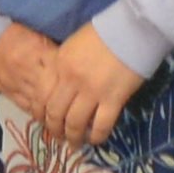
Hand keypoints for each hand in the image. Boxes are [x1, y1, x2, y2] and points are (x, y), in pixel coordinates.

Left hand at [0, 23, 141, 154]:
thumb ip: (64, 65)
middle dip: (55, 130)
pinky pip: (101, 125)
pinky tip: (96, 139)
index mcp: (59, 65)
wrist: (132, 28)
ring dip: (73, 137)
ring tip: (75, 144)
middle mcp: (71, 81)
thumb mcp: (73, 45)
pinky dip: (97, 136)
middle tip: (58, 138)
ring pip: (76, 123)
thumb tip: (61, 85)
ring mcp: (92, 92)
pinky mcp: (113, 99)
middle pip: (56, 113)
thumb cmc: (104, 32)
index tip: (45, 122)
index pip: (43, 96)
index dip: (42, 114)